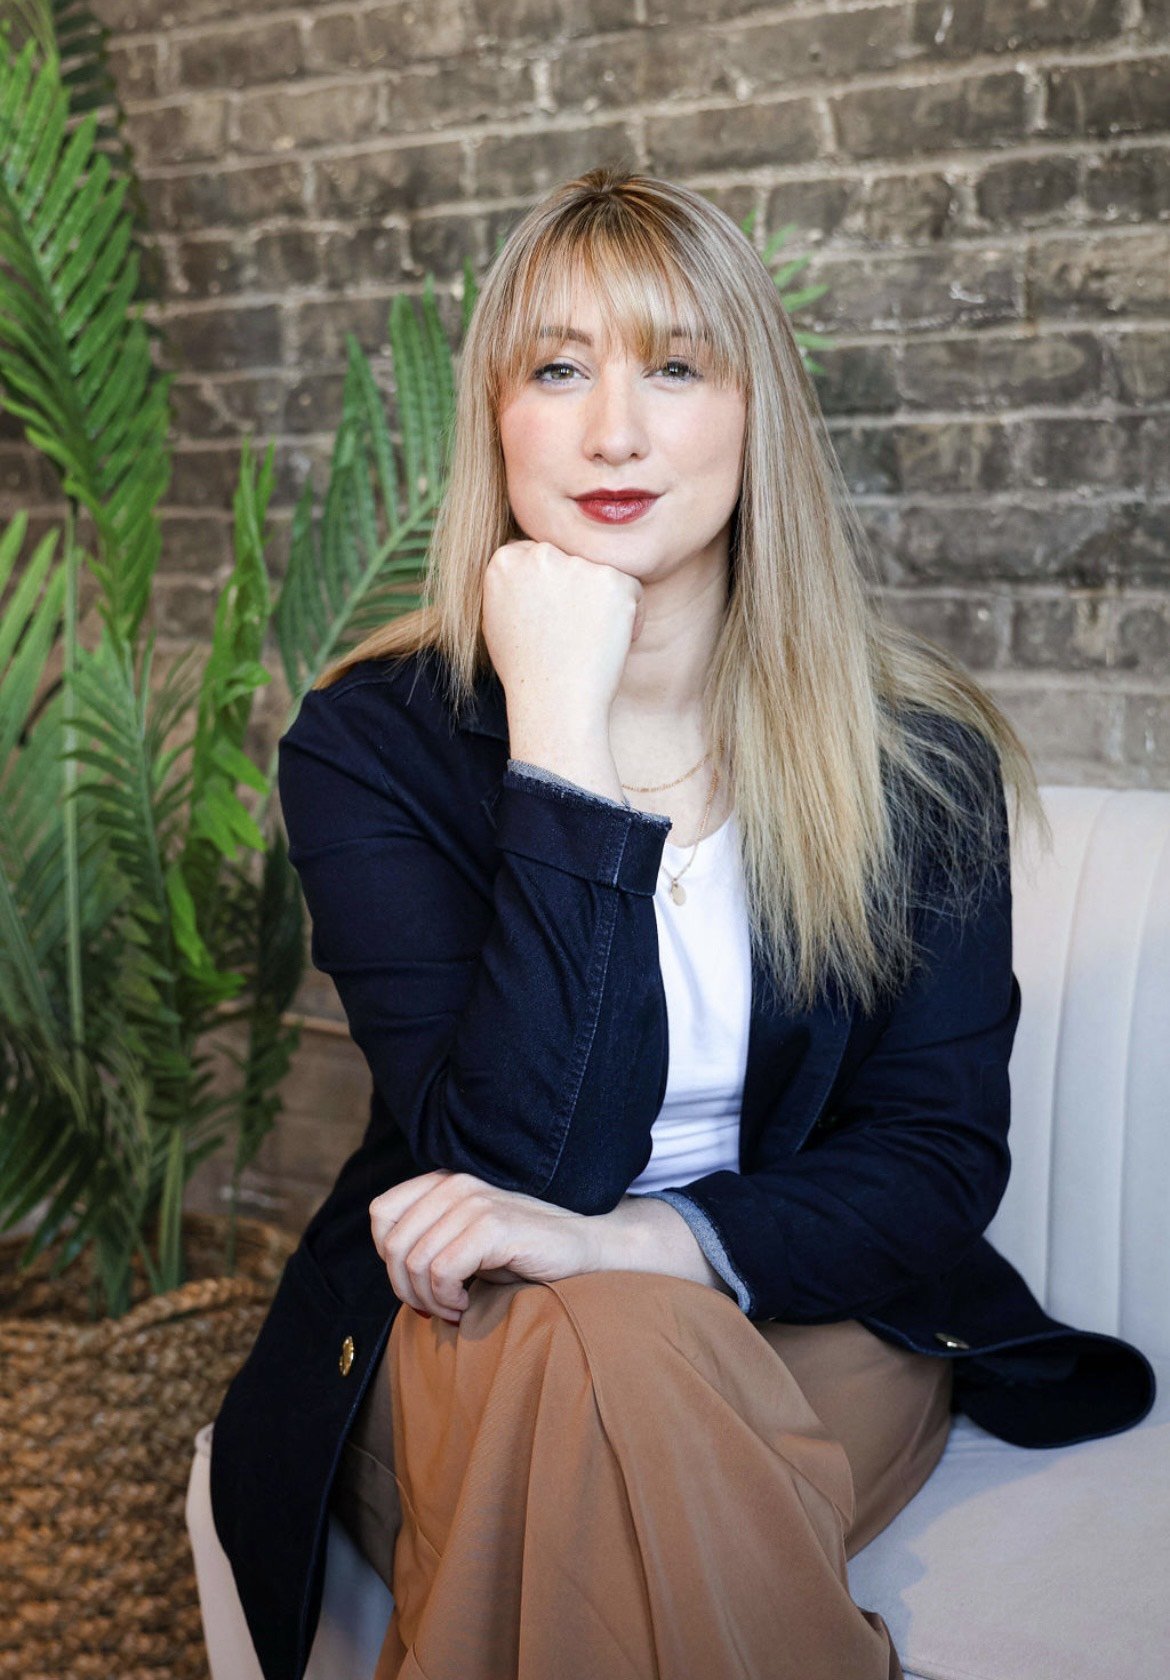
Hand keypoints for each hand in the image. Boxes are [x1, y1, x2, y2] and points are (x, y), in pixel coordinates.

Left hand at [369, 1169, 598, 1322]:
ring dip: (430, 1300)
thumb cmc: (519, 1252)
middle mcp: (455, 1185)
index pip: (381, 1212)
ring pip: (416, 1263)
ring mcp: (475, 1203)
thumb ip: (429, 1237)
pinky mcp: (493, 1227)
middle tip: (435, 1307)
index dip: (387, 1254)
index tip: (415, 1280)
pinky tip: (466, 1305)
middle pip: (394, 1245)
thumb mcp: (465, 1238)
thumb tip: (391, 1270)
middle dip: (406, 1288)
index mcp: (443, 1182)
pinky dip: (448, 1299)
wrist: (579, 1249)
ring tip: (453, 1309)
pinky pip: (442, 1271)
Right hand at [481, 538, 643, 728]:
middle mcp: (539, 556)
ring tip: (588, 641)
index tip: (552, 621)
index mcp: (504, 562)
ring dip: (603, 603)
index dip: (550, 590)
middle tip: (573, 633)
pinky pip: (631, 591)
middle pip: (572, 559)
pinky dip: (629, 617)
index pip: (537, 557)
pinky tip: (609, 644)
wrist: (555, 702)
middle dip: (577, 590)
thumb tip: (524, 566)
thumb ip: (510, 585)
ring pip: (602, 573)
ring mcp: (578, 565)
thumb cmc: (526, 671)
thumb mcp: (496, 621)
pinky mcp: (614, 580)